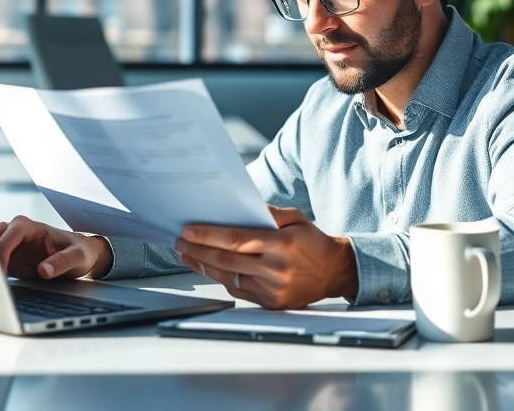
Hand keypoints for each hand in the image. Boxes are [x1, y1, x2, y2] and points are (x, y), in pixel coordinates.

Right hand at [0, 215, 113, 279]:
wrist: (77, 255)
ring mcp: (8, 245)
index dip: (1, 251)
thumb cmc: (79, 251)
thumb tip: (44, 271)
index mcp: (29, 227)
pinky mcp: (6, 258)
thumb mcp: (77, 256)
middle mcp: (14, 232)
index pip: (8, 235)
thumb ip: (62, 262)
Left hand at [174, 206, 358, 308]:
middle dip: (198, 249)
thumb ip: (268, 213)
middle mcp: (276, 269)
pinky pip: (237, 289)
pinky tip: (206, 267)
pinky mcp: (270, 302)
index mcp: (282, 244)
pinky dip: (218, 277)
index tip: (188, 230)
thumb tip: (238, 210)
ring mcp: (272, 289)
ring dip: (202, 264)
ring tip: (186, 253)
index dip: (208, 235)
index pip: (236, 239)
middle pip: (226, 260)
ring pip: (227, 277)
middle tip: (179, 240)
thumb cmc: (312, 242)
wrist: (333, 271)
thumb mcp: (295, 218)